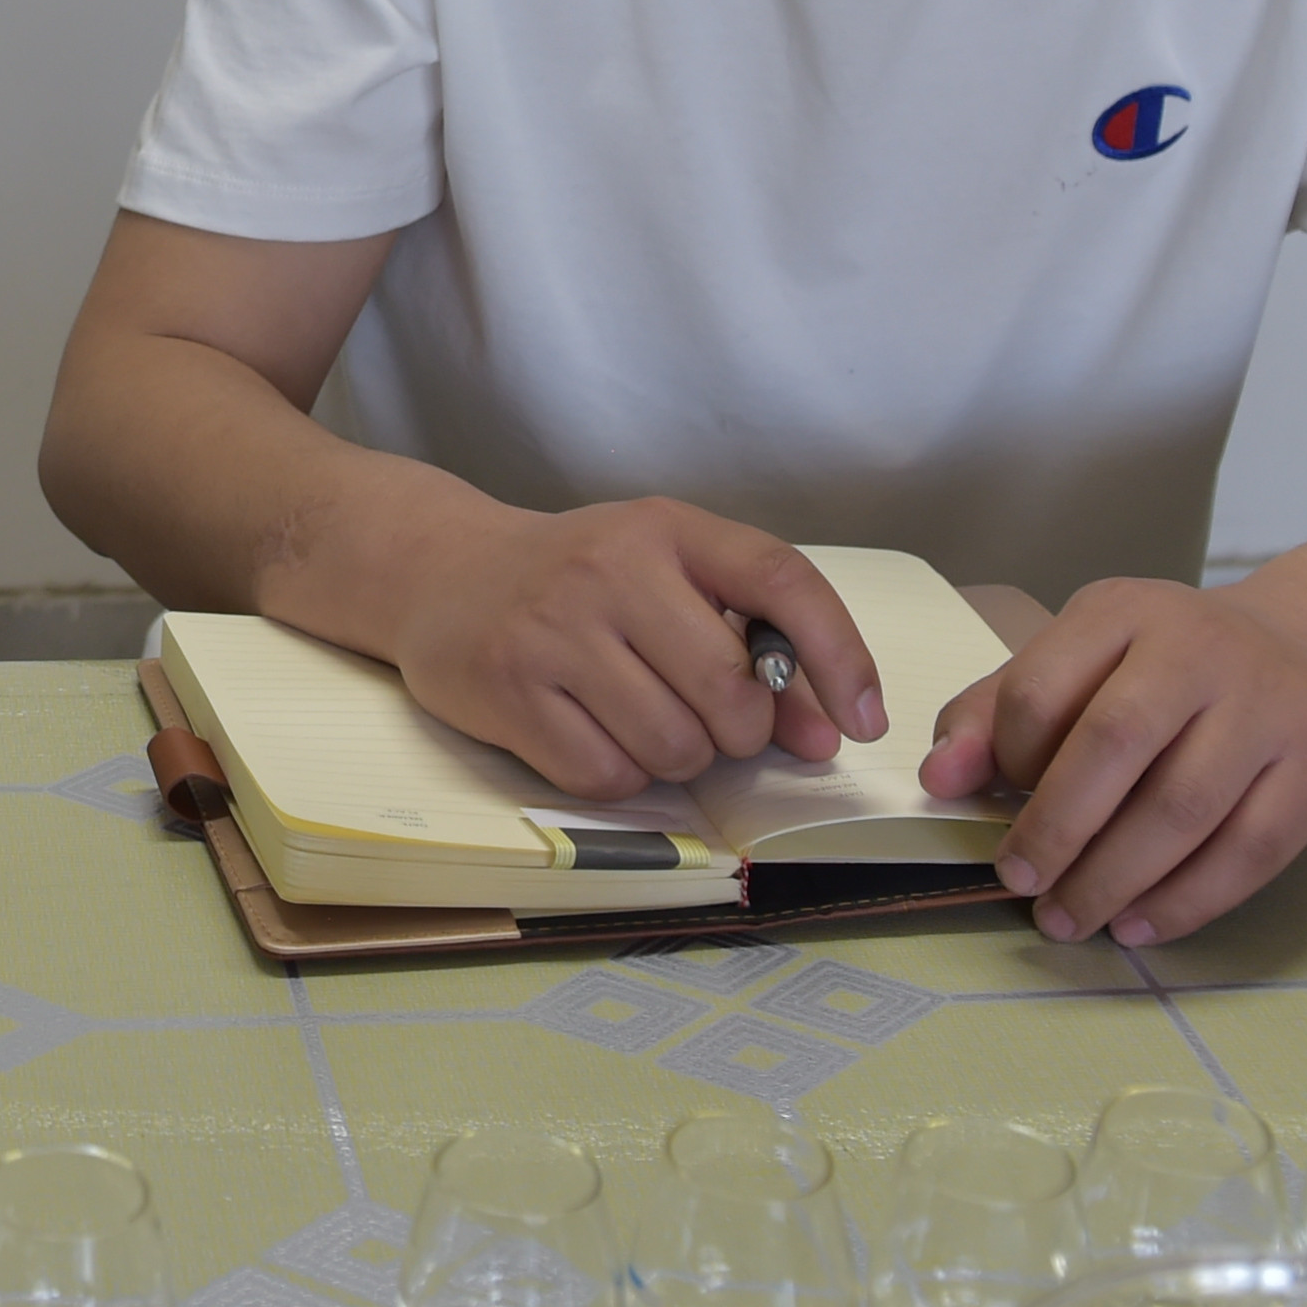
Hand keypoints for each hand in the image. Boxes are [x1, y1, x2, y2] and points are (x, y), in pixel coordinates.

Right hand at [384, 499, 884, 802]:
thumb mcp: (666, 580)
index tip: (864, 722)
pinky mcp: (509, 688)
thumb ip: (750, 647)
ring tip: (638, 718)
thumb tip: (823, 735)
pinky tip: (591, 733)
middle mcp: (611, 568)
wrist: (441, 570)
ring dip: (675, 757)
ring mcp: (554, 629)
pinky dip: (618, 776)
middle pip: (730, 694)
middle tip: (705, 717)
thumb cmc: (578, 580)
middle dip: (737, 731)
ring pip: (673, 747)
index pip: (781, 581)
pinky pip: (608, 777)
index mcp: (667, 529)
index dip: (840, 656)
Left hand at [919, 579, 1306, 945]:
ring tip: (1068, 918)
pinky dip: (1185, 901)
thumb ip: (997, 713)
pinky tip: (1137, 925)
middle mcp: (1201, 647)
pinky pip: (1248, 853)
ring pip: (1183, 809)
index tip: (997, 805)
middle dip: (1056, 829)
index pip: (1041, 688)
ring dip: (1114, 878)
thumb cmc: (1169, 669)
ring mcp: (1271, 706)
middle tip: (1019, 884)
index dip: (1008, 758)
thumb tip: (939, 779)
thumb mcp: (1081, 662)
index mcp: (1123, 612)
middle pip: (1114, 745)